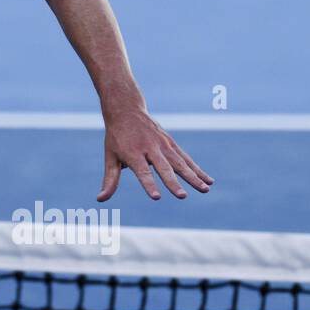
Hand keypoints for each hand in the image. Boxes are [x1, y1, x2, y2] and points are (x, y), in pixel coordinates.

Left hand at [98, 105, 212, 201]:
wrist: (127, 110)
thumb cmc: (116, 137)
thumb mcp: (110, 157)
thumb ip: (110, 179)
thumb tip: (100, 200)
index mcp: (133, 153)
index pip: (142, 172)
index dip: (149, 184)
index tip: (156, 197)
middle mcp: (150, 149)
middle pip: (164, 168)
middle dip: (173, 183)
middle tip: (182, 196)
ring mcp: (163, 145)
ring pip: (180, 163)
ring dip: (193, 177)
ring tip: (205, 190)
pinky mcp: (171, 143)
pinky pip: (186, 159)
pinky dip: (198, 170)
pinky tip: (209, 181)